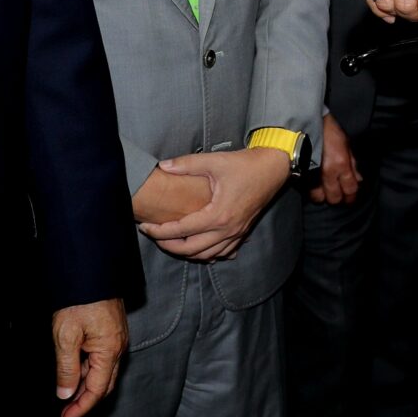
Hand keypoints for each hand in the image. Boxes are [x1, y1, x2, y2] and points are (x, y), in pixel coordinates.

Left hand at [52, 298, 127, 416]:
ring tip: (66, 395)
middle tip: (66, 413)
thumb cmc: (79, 301)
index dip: (82, 408)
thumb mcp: (65, 337)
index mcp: (109, 351)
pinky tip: (75, 373)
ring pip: (103, 372)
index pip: (97, 390)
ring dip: (86, 387)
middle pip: (104, 385)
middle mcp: (118, 348)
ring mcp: (117, 339)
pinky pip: (103, 359)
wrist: (91, 271)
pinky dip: (89, 371)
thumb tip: (66, 394)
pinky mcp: (112, 332)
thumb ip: (67, 369)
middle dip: (86, 401)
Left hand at [142, 147, 291, 259]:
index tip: (144, 227)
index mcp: (218, 215)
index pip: (181, 230)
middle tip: (154, 236)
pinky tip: (199, 248)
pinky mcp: (243, 232)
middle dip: (169, 246)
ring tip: (171, 242)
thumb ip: (186, 164)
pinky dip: (208, 254)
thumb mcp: (214, 161)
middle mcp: (228, 229)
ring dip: (187, 252)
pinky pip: (223, 252)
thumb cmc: (244, 164)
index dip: (159, 231)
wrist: (273, 168)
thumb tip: (163, 165)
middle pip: (191, 249)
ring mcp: (237, 233)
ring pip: (207, 255)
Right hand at [312, 116, 360, 206]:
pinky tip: (313, 186)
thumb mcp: (346, 144)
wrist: (306, 122)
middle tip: (338, 193)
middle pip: (334, 198)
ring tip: (324, 190)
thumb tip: (359, 180)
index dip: (351, 197)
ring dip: (322, 196)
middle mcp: (327, 173)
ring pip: (318, 198)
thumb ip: (353, 164)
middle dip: (337, 198)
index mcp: (341, 164)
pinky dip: (310, 191)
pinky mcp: (299, 175)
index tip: (350, 199)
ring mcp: (311, 175)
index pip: (350, 189)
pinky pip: (306, 191)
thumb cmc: (328, 131)